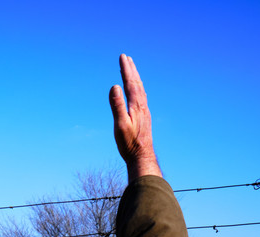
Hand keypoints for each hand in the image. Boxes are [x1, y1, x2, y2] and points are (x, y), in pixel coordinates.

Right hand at [109, 54, 160, 179]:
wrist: (142, 156)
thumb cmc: (129, 143)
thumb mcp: (120, 124)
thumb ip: (117, 105)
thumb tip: (114, 86)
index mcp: (136, 105)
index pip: (130, 82)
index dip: (126, 69)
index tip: (122, 57)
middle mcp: (142, 105)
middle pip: (137, 83)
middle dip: (131, 69)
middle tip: (126, 57)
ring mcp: (144, 111)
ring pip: (140, 89)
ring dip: (135, 78)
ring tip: (131, 69)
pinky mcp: (144, 117)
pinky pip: (141, 97)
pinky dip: (138, 88)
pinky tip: (137, 91)